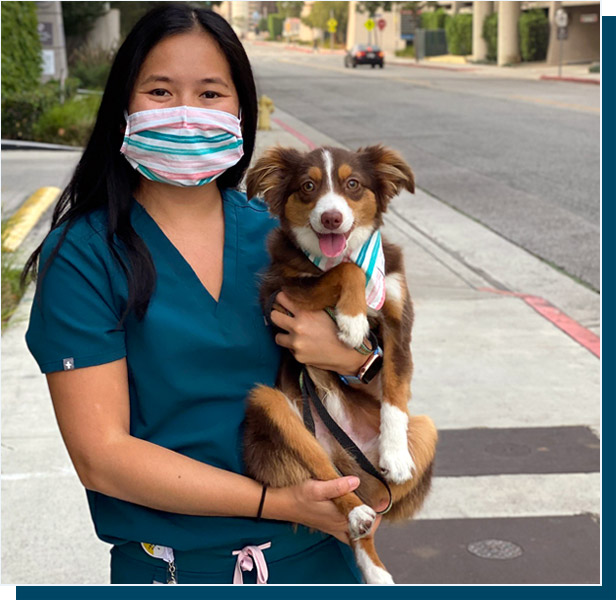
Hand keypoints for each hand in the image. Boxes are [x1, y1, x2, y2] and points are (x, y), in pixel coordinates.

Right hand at [266, 477, 387, 544]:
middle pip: (366, 527)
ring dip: (365, 522)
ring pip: (357, 532)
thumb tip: (356, 481)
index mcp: (340, 516)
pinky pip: (347, 535)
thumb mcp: (317, 487)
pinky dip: (355, 529)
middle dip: (374, 516)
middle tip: (377, 499)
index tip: (381, 497)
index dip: (377, 510)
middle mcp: (340, 525)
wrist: (283, 505)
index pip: (367, 521)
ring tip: (369, 507)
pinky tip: (355, 518)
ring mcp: (334, 528)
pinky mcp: (329, 527)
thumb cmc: (299, 495)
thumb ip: (337, 485)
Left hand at [270, 292, 366, 373]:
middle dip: (278, 316)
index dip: (281, 299)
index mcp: (305, 312)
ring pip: (277, 336)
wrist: (348, 353)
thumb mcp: (327, 310)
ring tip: (295, 335)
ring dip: (284, 334)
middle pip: (273, 316)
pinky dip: (294, 348)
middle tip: (284, 317)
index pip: (280, 298)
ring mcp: (296, 343)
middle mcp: (297, 326)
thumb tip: (297, 296)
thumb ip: (311, 305)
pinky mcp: (297, 356)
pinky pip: (289, 349)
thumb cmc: (340, 330)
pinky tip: (307, 346)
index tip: (283, 301)